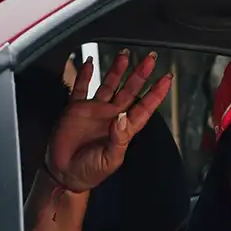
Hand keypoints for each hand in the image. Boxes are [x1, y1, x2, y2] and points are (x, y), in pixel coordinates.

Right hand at [45, 50, 171, 192]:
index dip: (156, 93)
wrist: (64, 174)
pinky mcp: (76, 109)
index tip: (166, 79)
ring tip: (124, 56)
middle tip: (150, 59)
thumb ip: (118, 140)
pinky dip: (85, 75)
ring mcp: (94, 111)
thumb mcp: (109, 160)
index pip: (144, 107)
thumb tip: (122, 119)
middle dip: (140, 74)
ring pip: (109, 85)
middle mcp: (111, 116)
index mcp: (123, 129)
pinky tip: (89, 63)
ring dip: (117, 70)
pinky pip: (81, 88)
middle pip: (130, 90)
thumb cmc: (89, 172)